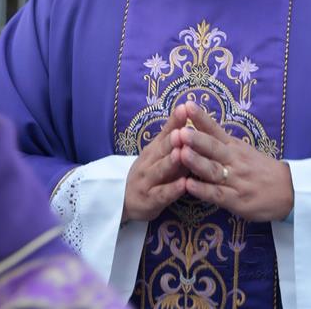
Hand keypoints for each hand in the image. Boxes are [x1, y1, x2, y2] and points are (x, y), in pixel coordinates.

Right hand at [123, 104, 188, 222]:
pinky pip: (162, 194)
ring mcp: (148, 182)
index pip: (165, 133)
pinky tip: (184, 184)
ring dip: (170, 162)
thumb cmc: (149, 172)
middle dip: (172, 140)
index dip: (174, 122)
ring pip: (160, 171)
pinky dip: (173, 190)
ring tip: (181, 153)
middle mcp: (149, 162)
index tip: (184, 108)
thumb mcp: (157, 153)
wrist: (123, 200)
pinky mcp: (150, 201)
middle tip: (182, 131)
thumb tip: (187, 111)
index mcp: (153, 149)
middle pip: (161, 150)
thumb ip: (171, 135)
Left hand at [176, 101, 293, 221]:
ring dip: (197, 162)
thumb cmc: (262, 169)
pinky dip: (203, 190)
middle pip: (213, 148)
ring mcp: (235, 180)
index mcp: (235, 146)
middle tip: (180, 130)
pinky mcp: (236, 200)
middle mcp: (234, 160)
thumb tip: (199, 128)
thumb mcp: (244, 151)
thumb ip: (223, 143)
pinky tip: (189, 186)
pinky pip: (217, 194)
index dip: (201, 118)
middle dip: (196, 139)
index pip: (215, 129)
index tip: (186, 105)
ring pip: (213, 170)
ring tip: (181, 153)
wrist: (289, 189)